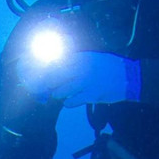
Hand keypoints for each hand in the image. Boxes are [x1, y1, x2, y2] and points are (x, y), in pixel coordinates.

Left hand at [19, 51, 141, 106]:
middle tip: (42, 89)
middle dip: (44, 85)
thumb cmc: (108, 67)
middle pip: (52, 77)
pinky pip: (71, 102)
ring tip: (60, 94)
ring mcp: (86, 82)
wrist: (129, 78)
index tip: (29, 72)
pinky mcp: (91, 95)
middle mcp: (81, 67)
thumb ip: (74, 60)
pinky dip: (69, 102)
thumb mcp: (91, 58)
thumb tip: (53, 65)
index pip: (53, 61)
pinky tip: (72, 100)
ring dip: (57, 94)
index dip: (39, 68)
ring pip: (60, 91)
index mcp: (80, 57)